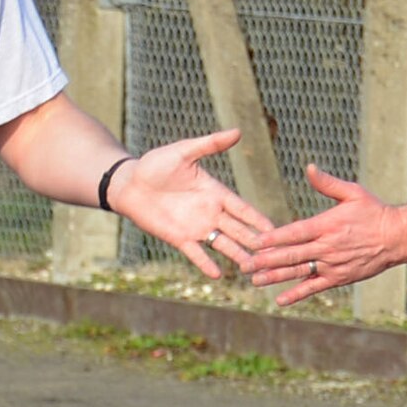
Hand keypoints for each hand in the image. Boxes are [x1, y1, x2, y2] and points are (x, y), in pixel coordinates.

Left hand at [108, 129, 272, 278]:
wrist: (130, 183)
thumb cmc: (156, 164)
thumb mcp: (184, 152)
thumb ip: (210, 144)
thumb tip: (237, 131)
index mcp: (216, 193)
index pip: (243, 209)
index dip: (258, 219)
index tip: (276, 229)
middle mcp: (211, 213)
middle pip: (239, 231)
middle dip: (255, 242)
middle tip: (273, 254)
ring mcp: (197, 228)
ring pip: (223, 245)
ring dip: (237, 256)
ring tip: (251, 268)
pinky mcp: (180, 239)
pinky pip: (197, 254)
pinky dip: (206, 264)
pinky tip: (218, 275)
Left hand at [246, 165, 397, 304]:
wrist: (397, 238)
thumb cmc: (374, 212)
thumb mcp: (353, 192)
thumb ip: (328, 183)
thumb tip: (309, 168)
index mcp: (327, 225)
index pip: (295, 233)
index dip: (273, 239)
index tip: (254, 242)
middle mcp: (327, 247)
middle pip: (292, 255)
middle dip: (266, 261)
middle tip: (244, 265)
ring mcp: (333, 265)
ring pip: (299, 272)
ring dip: (276, 277)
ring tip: (255, 281)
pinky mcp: (339, 278)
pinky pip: (315, 287)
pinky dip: (297, 294)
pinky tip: (280, 300)